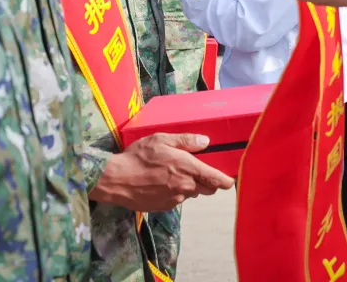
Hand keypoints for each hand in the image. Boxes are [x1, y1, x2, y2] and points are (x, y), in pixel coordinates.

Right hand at [89, 133, 233, 211]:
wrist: (116, 180)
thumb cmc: (138, 157)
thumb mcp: (161, 139)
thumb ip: (186, 141)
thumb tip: (206, 141)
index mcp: (187, 168)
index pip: (216, 179)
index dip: (226, 180)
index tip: (230, 180)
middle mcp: (185, 187)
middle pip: (207, 188)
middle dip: (207, 181)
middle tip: (196, 169)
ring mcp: (175, 199)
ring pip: (192, 194)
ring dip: (189, 186)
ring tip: (173, 173)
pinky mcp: (165, 207)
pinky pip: (177, 199)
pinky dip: (175, 192)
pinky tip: (161, 182)